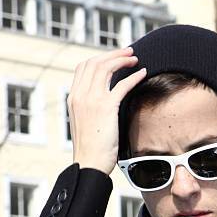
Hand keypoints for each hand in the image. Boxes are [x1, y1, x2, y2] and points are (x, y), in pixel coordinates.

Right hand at [67, 47, 145, 174]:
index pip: (84, 67)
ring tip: (135, 60)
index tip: (114, 58)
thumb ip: (90, 108)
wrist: (89, 164)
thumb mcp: (85, 124)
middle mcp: (80, 95)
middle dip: (114, 54)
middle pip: (96, 62)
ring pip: (106, 68)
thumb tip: (104, 103)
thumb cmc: (91, 149)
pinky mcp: (106, 107)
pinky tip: (142, 74)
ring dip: (122, 60)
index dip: (100, 58)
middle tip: (129, 52)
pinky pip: (121, 85)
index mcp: (73, 98)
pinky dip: (133, 77)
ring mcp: (91, 100)